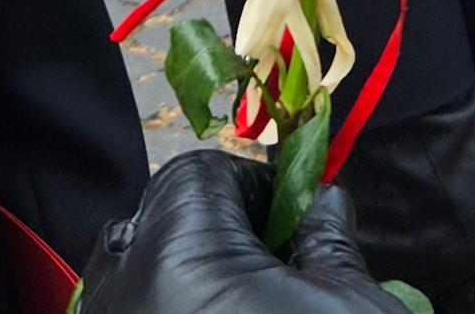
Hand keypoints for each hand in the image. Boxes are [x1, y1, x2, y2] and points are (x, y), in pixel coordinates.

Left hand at [79, 150, 406, 313]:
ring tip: (254, 301)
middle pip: (160, 222)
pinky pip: (135, 312)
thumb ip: (327, 239)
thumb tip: (320, 204)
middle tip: (277, 266)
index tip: (295, 218)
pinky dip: (171, 308)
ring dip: (189, 275)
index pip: (197, 174)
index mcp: (177, 258)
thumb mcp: (350, 304)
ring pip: (138, 276)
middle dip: (218, 229)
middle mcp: (125, 296)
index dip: (254, 185)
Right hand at [332, 88, 474, 313]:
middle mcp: (453, 266)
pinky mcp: (371, 253)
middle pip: (469, 309)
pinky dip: (399, 277)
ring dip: (440, 294)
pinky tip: (407, 265)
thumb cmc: (462, 122)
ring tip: (445, 282)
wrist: (396, 104)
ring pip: (430, 301)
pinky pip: (390, 282)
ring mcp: (409, 264)